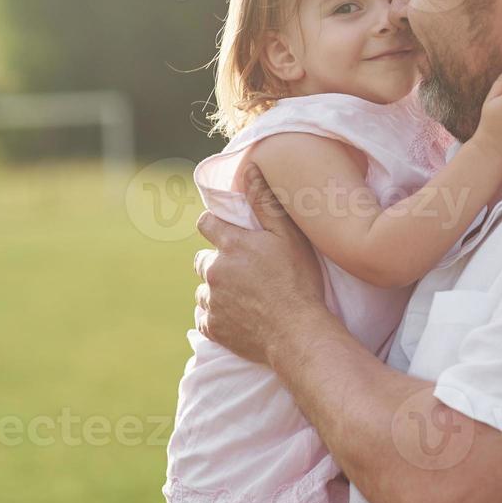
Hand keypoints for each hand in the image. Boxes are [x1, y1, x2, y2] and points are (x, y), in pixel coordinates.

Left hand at [195, 161, 326, 365]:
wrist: (297, 333)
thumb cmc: (299, 282)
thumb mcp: (289, 237)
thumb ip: (266, 203)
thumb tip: (250, 168)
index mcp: (231, 245)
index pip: (205, 224)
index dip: (216, 227)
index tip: (229, 235)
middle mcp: (214, 271)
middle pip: (203, 261)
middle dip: (218, 264)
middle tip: (246, 274)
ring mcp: (211, 301)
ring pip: (204, 291)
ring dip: (218, 291)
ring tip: (246, 299)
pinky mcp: (211, 327)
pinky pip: (205, 317)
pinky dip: (218, 316)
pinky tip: (241, 318)